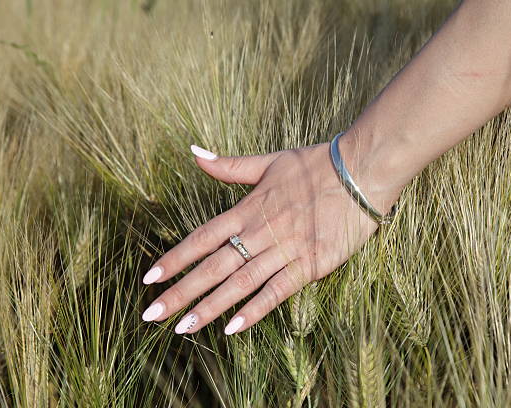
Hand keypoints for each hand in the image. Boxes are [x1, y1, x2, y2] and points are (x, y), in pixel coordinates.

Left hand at [140, 139, 401, 334]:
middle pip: (213, 266)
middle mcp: (260, 232)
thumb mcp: (268, 161)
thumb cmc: (316, 164)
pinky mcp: (311, 263)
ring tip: (184, 327)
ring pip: (240, 283)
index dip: (175, 258)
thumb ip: (228, 165)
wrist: (361, 170)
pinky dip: (256, 308)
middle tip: (152, 315)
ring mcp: (285, 249)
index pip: (202, 238)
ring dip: (210, 306)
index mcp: (248, 209)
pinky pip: (278, 290)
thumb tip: (193, 152)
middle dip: (181, 291)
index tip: (149, 277)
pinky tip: (233, 327)